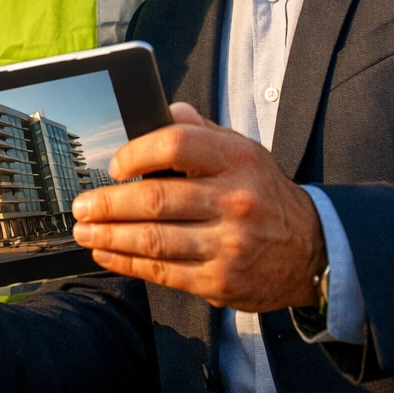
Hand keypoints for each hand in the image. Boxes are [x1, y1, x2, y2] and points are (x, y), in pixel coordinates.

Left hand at [71, 102, 326, 312]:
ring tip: (85, 230)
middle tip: (82, 205)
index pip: (176, 144)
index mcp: (238, 160)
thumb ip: (200, 130)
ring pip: (153, 240)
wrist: (311, 250)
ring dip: (109, 236)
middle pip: (155, 199)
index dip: (137, 153)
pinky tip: (107, 254)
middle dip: (107, 203)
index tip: (114, 166)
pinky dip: (127, 263)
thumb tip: (161, 111)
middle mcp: (235, 201)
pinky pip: (163, 272)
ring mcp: (228, 245)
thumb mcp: (243, 150)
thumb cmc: (262, 193)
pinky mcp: (220, 281)